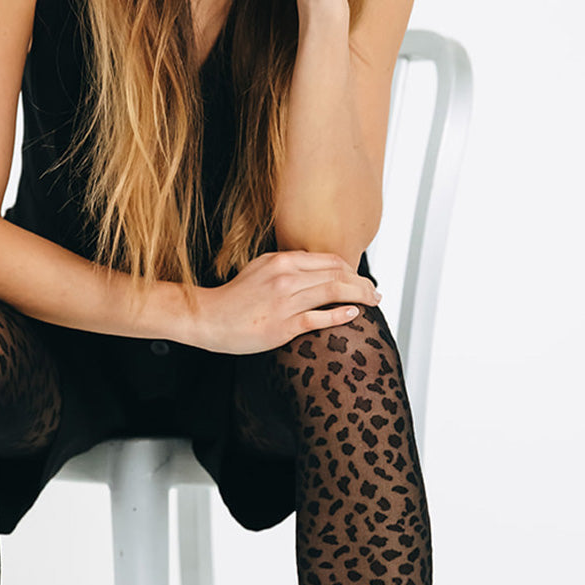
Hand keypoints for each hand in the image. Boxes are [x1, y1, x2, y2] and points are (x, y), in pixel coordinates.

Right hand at [190, 250, 381, 355]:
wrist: (208, 318)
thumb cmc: (234, 298)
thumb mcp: (260, 268)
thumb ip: (288, 265)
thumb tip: (316, 268)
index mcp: (281, 260)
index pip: (329, 260)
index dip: (352, 269)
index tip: (362, 280)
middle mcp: (285, 277)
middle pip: (337, 273)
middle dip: (362, 282)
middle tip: (375, 293)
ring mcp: (285, 301)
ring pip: (333, 291)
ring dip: (359, 295)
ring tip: (372, 302)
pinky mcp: (283, 325)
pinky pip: (319, 317)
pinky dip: (341, 314)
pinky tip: (354, 314)